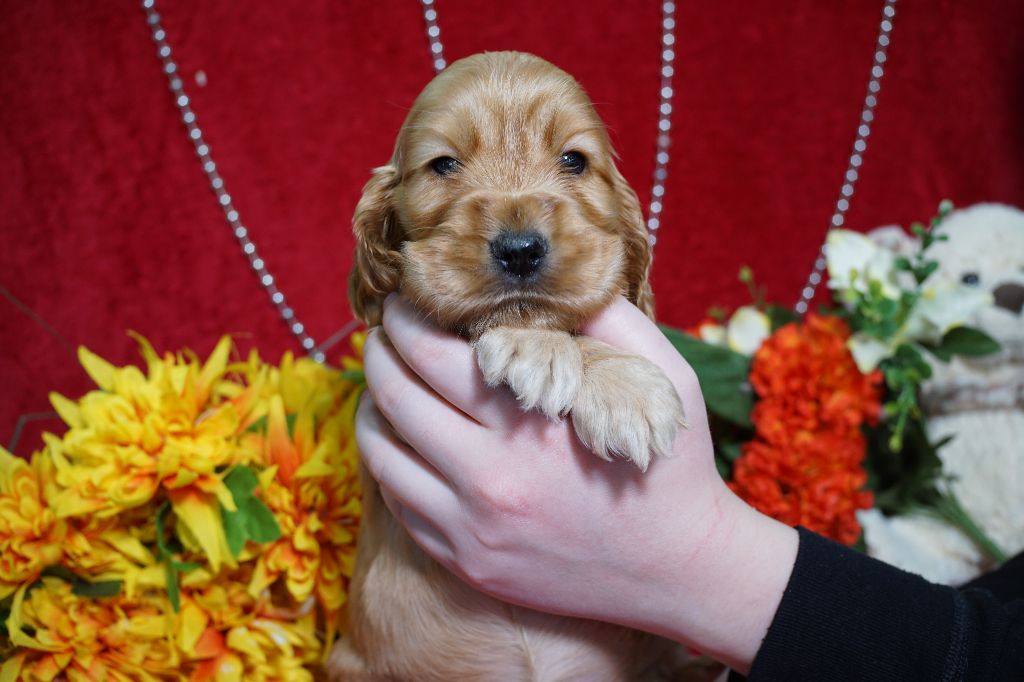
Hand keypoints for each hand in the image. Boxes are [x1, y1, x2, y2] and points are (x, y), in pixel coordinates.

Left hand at [358, 295, 797, 672]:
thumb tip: (552, 283)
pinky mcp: (465, 563)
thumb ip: (611, 321)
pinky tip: (403, 438)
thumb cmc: (669, 466)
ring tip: (384, 380)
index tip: (405, 298)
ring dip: (372, 406)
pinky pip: (398, 505)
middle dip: (380, 352)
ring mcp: (470, 531)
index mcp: (531, 428)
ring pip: (382, 455)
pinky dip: (389, 461)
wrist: (678, 570)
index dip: (408, 319)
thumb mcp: (662, 379)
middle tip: (384, 330)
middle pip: (396, 399)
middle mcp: (489, 482)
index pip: (435, 356)